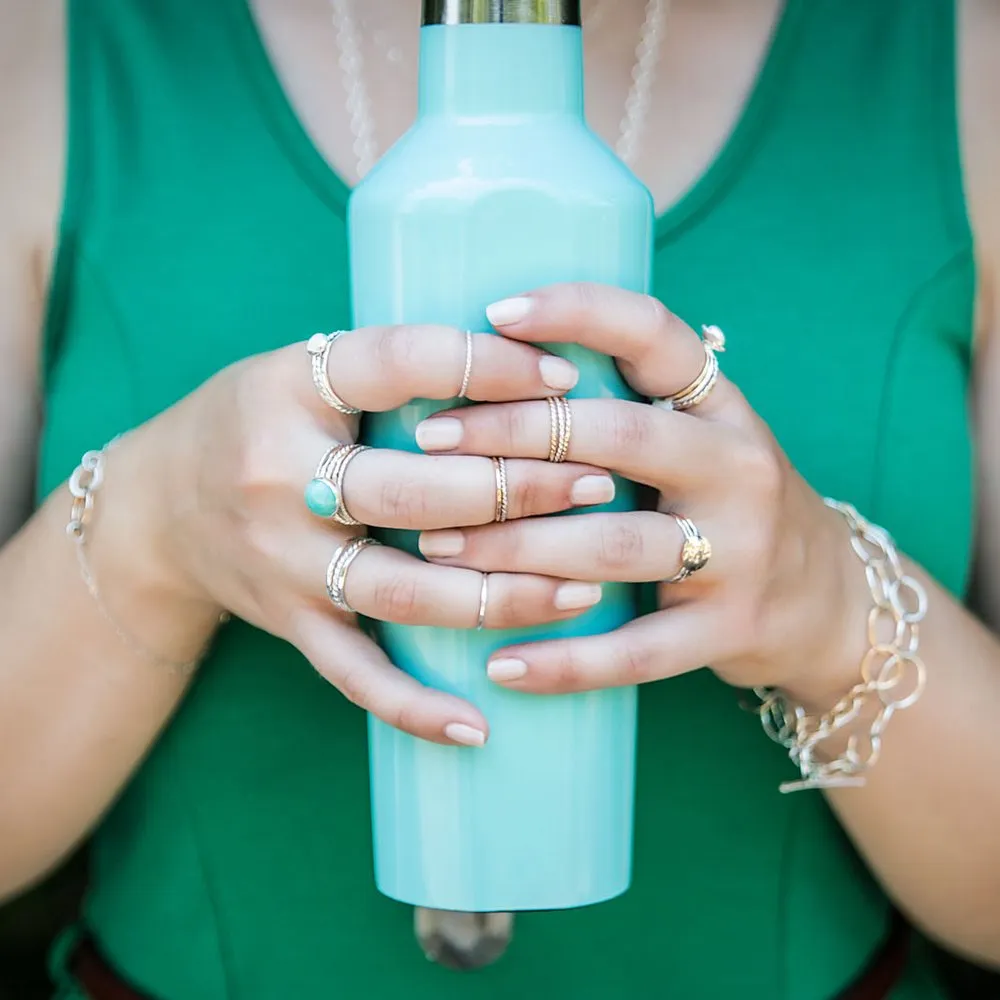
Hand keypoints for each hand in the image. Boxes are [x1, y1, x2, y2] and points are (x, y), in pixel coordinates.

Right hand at [150, 323, 616, 743]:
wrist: (153, 512)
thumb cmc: (254, 422)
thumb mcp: (301, 369)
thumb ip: (393, 367)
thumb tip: (526, 364)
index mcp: (290, 389)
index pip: (401, 364)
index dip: (490, 367)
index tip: (567, 377)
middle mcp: (280, 478)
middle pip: (417, 492)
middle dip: (520, 490)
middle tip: (600, 484)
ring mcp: (282, 563)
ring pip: (404, 591)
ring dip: (500, 596)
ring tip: (583, 591)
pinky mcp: (288, 624)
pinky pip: (354, 675)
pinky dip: (414, 706)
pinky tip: (479, 726)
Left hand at [414, 284, 865, 705]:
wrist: (829, 602)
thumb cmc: (725, 507)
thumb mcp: (699, 440)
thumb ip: (624, 411)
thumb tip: (488, 379)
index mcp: (720, 406)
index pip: (654, 333)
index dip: (578, 310)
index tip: (495, 313)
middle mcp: (738, 465)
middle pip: (617, 435)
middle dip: (512, 433)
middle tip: (427, 439)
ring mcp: (742, 550)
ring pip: (614, 545)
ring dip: (515, 547)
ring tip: (436, 547)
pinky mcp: (732, 629)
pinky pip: (636, 653)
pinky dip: (564, 662)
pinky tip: (500, 664)